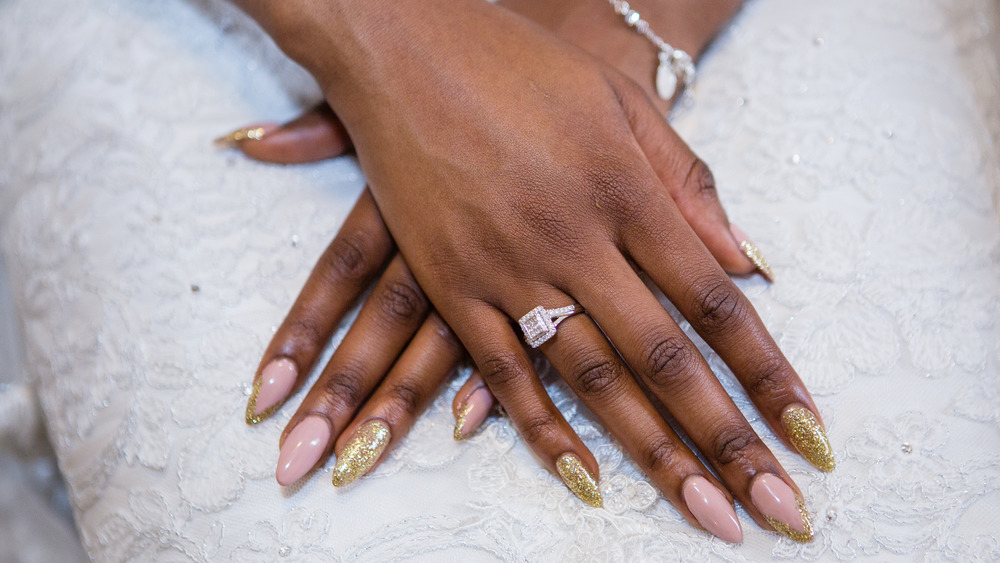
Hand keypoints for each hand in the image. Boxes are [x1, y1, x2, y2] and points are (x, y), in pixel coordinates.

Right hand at [231, 0, 829, 543]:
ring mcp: (507, 266)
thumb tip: (747, 267)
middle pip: (663, 358)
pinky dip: (541, 431)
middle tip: (775, 510)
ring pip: (589, 380)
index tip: (807, 433)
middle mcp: (572, 237)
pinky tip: (585, 481)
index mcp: (624, 187)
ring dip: (652, 455)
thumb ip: (686, 184)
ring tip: (703, 515)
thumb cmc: (522, 62)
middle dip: (725, 440)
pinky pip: (499, 373)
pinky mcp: (453, 281)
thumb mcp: (620, 101)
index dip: (766, 373)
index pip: (714, 301)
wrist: (404, 41)